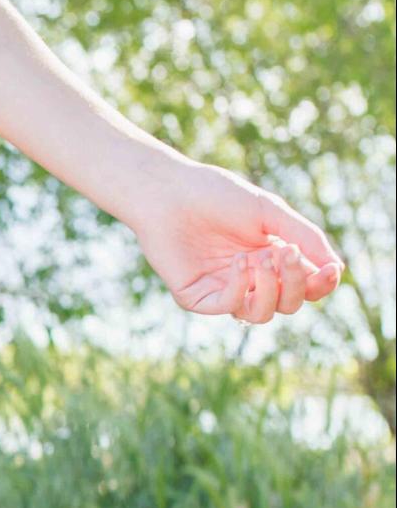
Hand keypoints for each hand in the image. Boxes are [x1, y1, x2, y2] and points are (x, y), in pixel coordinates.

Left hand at [127, 161, 344, 323]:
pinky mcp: (198, 297)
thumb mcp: (271, 213)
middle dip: (297, 283)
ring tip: (261, 259)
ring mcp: (224, 290)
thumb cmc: (217, 197)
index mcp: (272, 258)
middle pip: (290, 303)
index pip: (306, 286)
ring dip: (271, 289)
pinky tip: (240, 263)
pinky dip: (242, 288)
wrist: (170, 194)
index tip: (330, 270)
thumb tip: (336, 269)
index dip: (321, 284)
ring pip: (262, 313)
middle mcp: (251, 278)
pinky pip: (230, 307)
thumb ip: (305, 238)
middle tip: (286, 252)